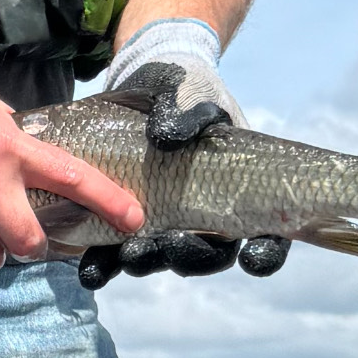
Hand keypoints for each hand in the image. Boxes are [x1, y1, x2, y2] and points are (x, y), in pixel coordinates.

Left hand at [78, 18, 289, 288]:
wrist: (144, 87)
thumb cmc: (183, 91)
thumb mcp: (189, 94)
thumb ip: (188, 114)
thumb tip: (167, 135)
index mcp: (237, 191)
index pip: (265, 233)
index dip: (265, 252)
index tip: (253, 257)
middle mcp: (207, 216)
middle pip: (210, 255)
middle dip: (193, 258)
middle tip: (174, 251)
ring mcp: (168, 220)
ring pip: (166, 257)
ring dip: (150, 261)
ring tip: (130, 257)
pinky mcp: (130, 220)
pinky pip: (121, 250)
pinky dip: (107, 263)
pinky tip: (92, 270)